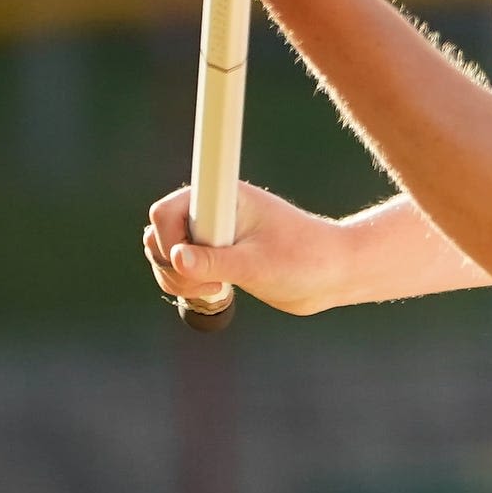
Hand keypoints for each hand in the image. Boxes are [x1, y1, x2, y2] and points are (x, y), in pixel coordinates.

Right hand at [144, 182, 351, 317]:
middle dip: (171, 265)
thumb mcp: (257, 265)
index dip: (168, 237)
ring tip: (216, 290)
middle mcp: (214, 211)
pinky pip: (177, 269)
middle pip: (159, 234)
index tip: (188, 259)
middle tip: (209, 283)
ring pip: (163, 255)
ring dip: (176, 280)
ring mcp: (212, 233)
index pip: (168, 209)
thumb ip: (214, 262)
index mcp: (226, 198)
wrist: (332, 274)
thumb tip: (174, 258)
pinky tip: (215, 294)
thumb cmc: (305, 260)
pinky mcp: (214, 255)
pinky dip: (184, 286)